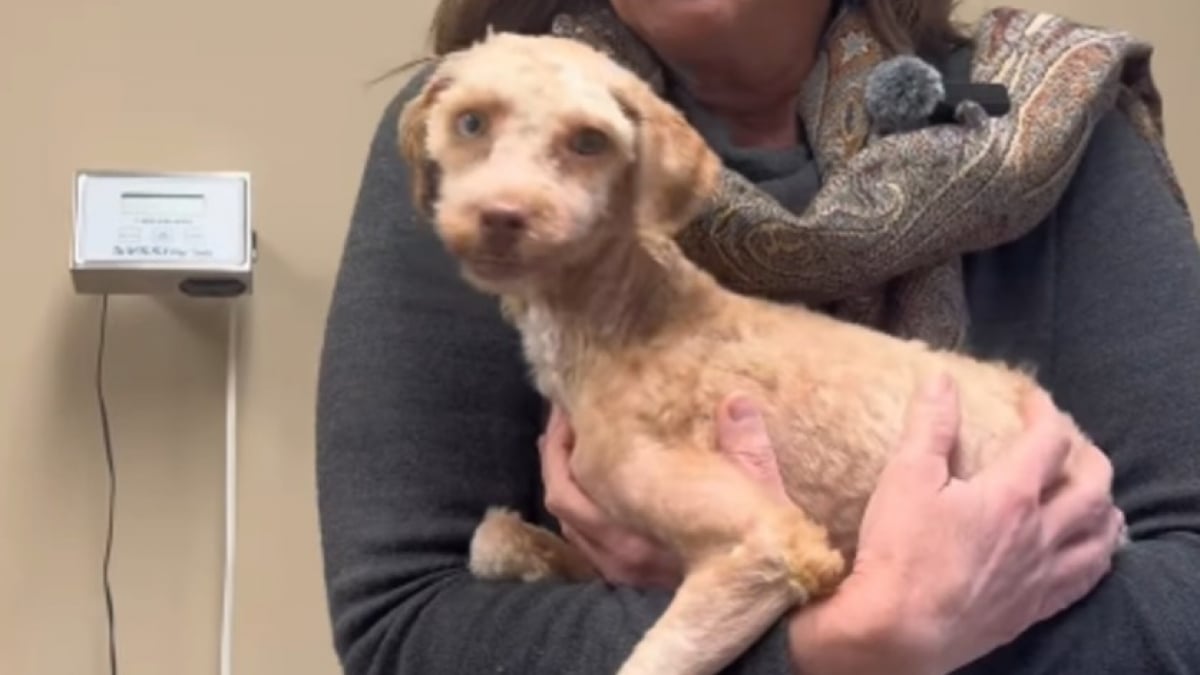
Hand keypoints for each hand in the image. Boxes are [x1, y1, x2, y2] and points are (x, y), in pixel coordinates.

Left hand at [538, 396, 786, 588]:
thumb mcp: (761, 491)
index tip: (566, 409)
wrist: (770, 606)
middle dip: (554, 457)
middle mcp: (619, 556)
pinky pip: (586, 547)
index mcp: (636, 531)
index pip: (570, 483)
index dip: (560, 444)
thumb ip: (745, 446)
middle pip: (561, 502)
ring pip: (570, 527)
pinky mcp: (631, 587)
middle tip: (561, 421)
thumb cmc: (766, 552)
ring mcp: (622, 575)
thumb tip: (735, 402)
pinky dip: (580, 515)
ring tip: (570, 450)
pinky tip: (594, 495)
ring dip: (565, 486)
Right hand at [789, 374, 1124, 674]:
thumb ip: (928, 426)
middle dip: (1088, 455)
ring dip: (1103, 505)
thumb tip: (941, 380)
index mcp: (1011, 496)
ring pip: (1100, 535)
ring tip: (1091, 492)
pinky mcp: (1035, 607)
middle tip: (1069, 442)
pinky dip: (1097, 555)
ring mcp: (1043, 574)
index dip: (1043, 410)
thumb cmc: (900, 553)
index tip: (1029, 397)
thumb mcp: (905, 478)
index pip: (1047, 440)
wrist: (900, 631)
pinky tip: (1087, 549)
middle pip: (1092, 487)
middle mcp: (1040, 533)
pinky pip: (1086, 579)